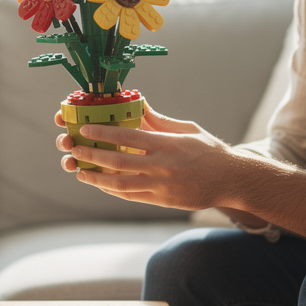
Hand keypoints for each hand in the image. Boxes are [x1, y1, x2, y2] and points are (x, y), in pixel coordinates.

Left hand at [54, 101, 231, 210]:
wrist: (230, 180)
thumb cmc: (208, 151)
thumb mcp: (186, 129)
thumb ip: (159, 121)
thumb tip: (138, 105)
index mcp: (166, 144)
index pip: (128, 136)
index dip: (103, 132)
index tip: (85, 129)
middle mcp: (161, 166)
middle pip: (118, 161)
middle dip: (92, 156)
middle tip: (74, 150)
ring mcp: (161, 186)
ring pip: (120, 183)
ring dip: (96, 178)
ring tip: (80, 172)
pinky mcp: (162, 200)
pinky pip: (131, 196)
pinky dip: (113, 190)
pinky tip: (101, 184)